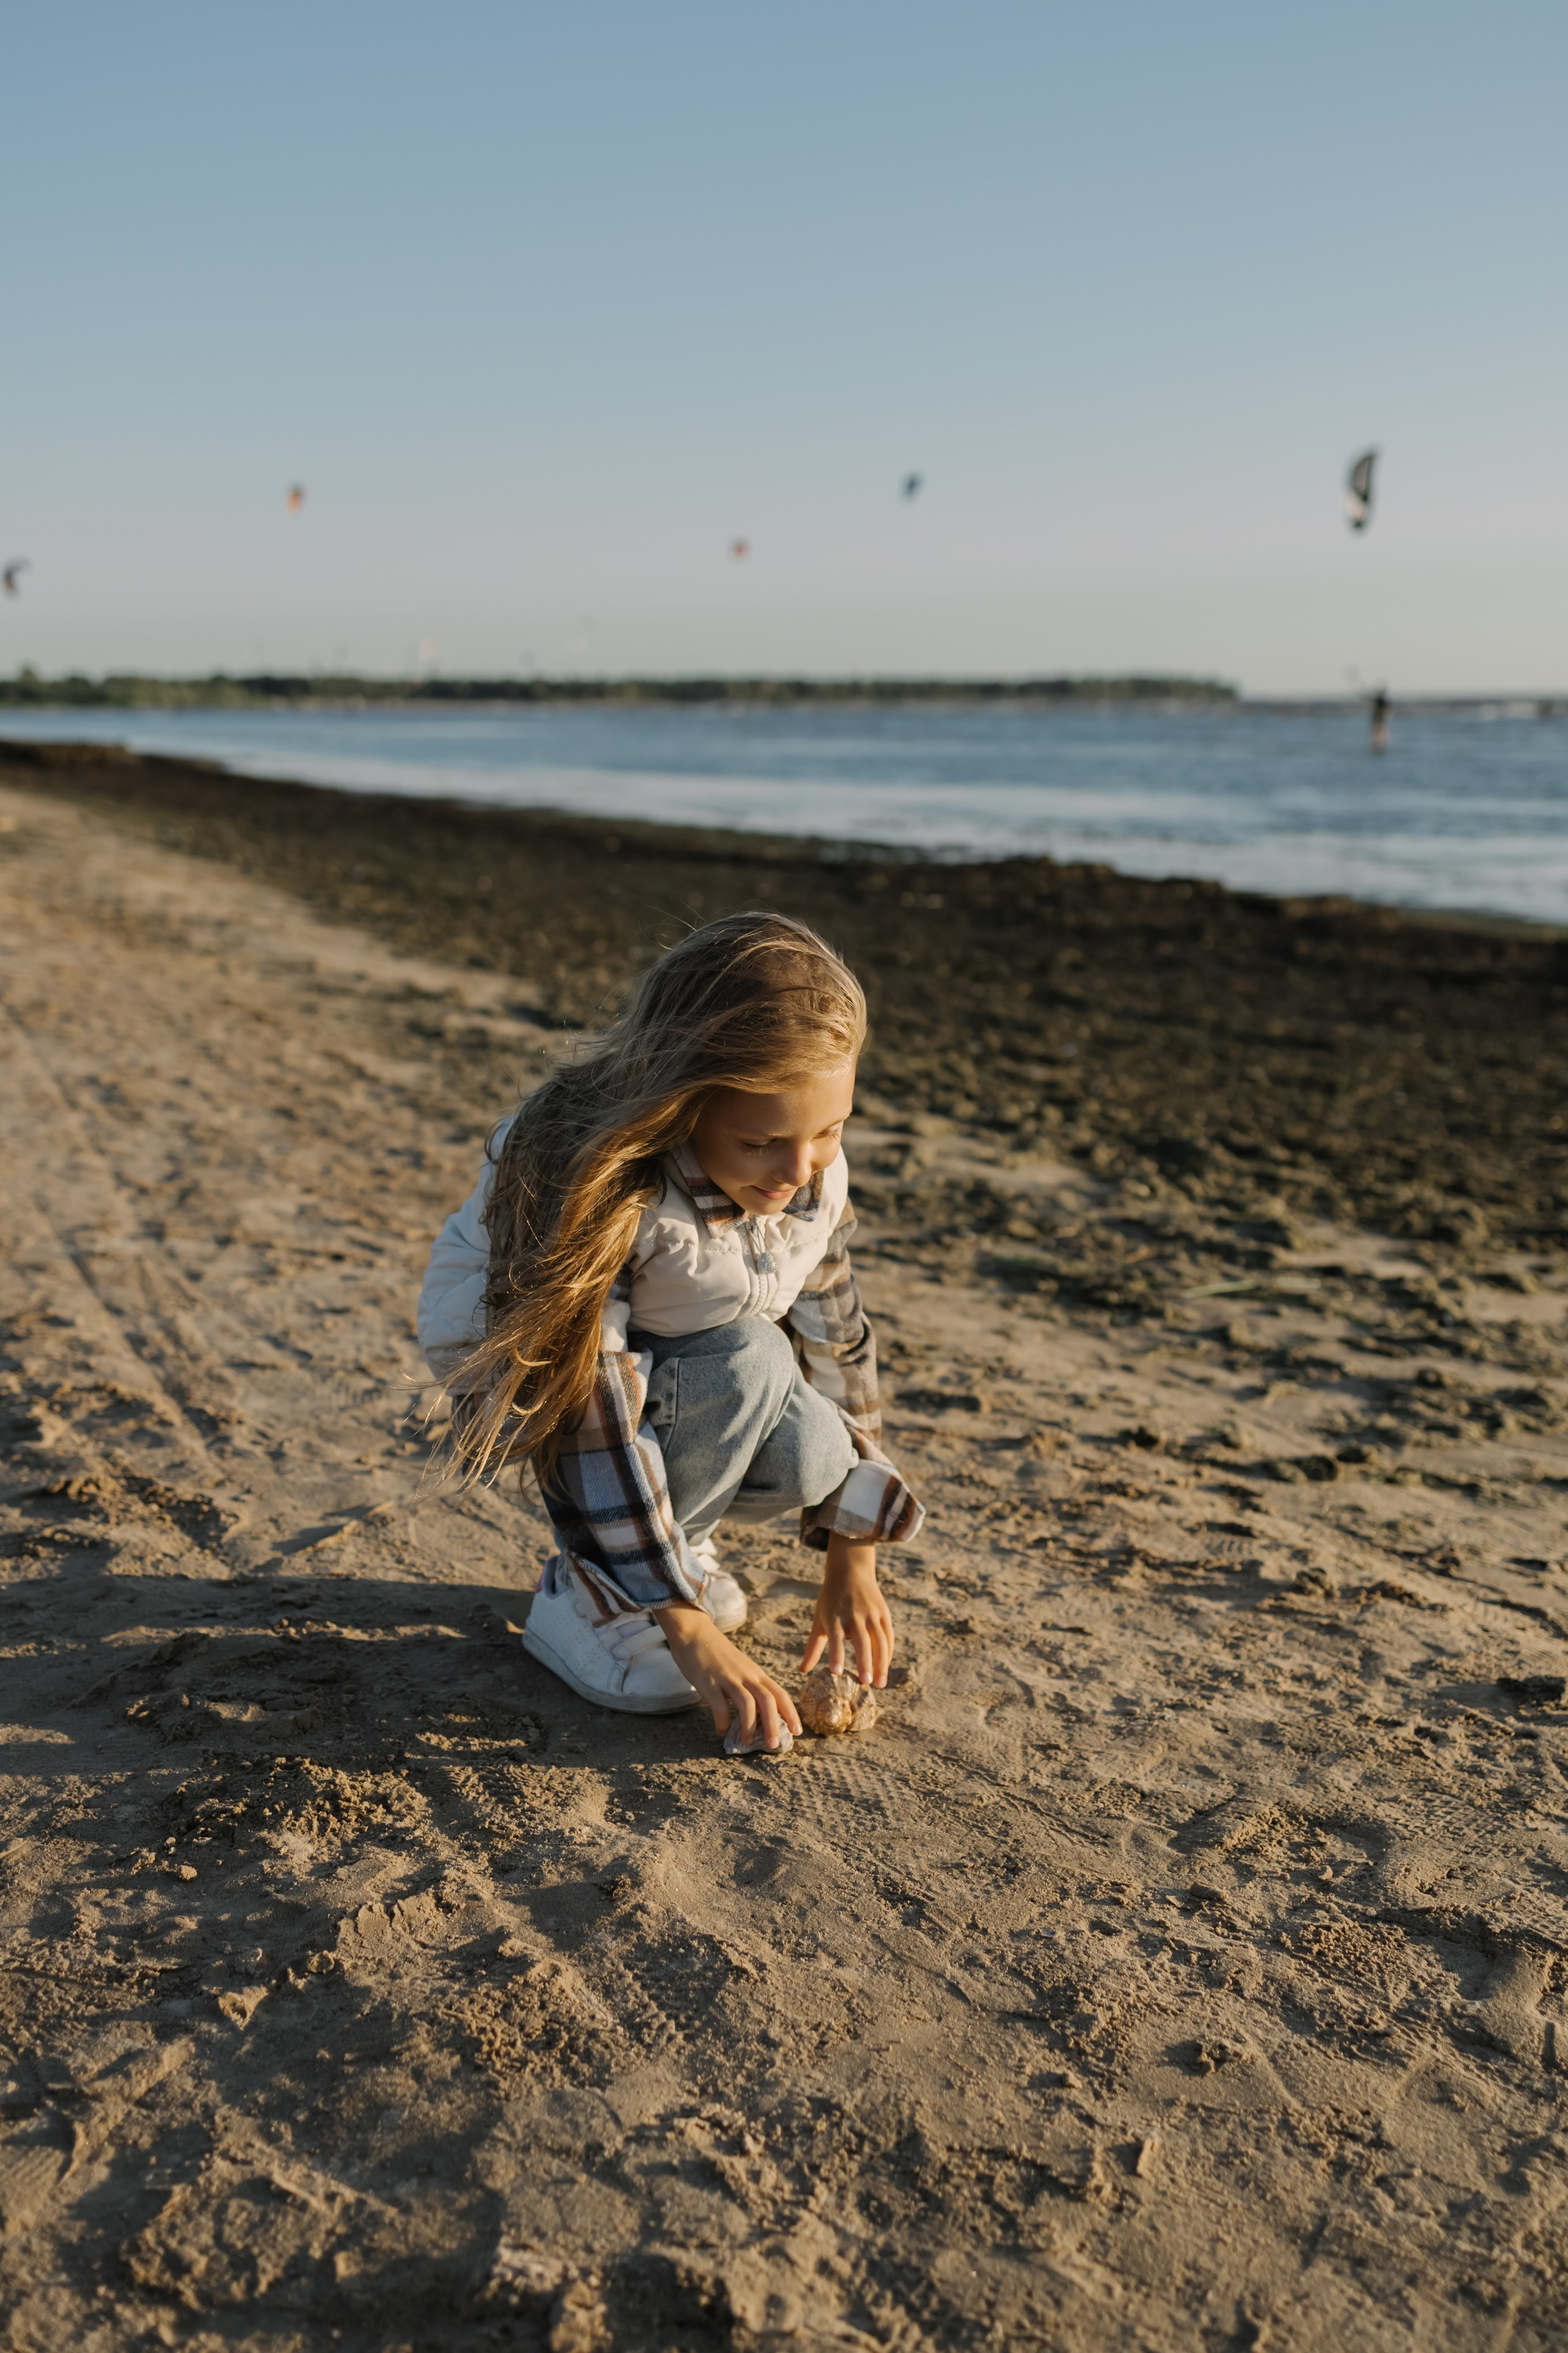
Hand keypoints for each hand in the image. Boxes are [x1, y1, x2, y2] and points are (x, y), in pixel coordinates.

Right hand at [654, 1605, 801, 1750]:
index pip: (779, 1693)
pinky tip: (721, 1731)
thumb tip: (757, 1714)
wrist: (694, 1632)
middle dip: (774, 1725)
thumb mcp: (740, 1668)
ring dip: (750, 1726)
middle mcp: (746, 1675)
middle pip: (768, 1700)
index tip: (797, 1731)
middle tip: (774, 1746)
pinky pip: (719, 1706)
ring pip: (747, 1703)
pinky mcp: (709, 1682)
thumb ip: (749, 1686)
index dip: (790, 1713)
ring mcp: (728, 1677)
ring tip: (748, 1743)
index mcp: (756, 1672)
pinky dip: (722, 1722)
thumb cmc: (717, 1654)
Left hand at [801, 1536, 893, 1688]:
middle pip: (862, 1641)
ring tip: (880, 1684)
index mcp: (835, 1617)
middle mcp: (854, 1615)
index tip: (836, 1672)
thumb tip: (801, 1671)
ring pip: (880, 1640)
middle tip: (866, 1684)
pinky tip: (884, 1669)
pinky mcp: (884, 1613)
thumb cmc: (831, 1601)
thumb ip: (813, 1647)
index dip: (836, 1654)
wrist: (851, 1572)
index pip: (835, 1638)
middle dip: (865, 1662)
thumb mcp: (819, 1620)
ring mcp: (871, 1613)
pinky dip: (887, 1654)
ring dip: (881, 1663)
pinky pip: (888, 1636)